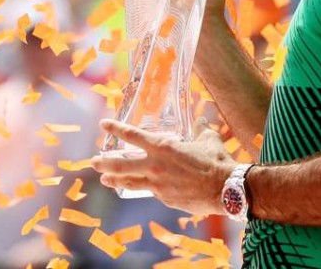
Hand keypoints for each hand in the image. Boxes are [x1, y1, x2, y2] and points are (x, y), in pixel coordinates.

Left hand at [91, 117, 235, 215]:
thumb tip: (201, 121)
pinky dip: (142, 188)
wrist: (227, 189)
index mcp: (163, 147)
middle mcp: (155, 166)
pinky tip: (136, 188)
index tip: (103, 124)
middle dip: (104, 161)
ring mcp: (158, 184)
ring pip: (129, 182)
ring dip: (114, 179)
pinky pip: (149, 191)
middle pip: (121, 164)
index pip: (132, 135)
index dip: (115, 129)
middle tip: (93, 160)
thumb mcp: (207, 139)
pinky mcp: (164, 199)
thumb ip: (200, 129)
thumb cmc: (217, 162)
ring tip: (104, 178)